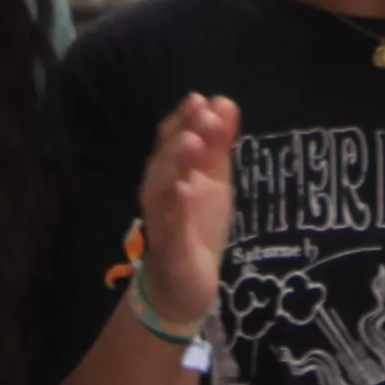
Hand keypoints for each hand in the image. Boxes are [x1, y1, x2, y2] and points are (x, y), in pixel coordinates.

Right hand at [134, 93, 238, 320]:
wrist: (185, 284)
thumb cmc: (197, 225)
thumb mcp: (214, 180)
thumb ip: (219, 144)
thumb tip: (225, 102)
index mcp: (171, 171)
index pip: (172, 137)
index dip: (186, 117)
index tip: (207, 100)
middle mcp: (159, 189)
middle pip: (165, 156)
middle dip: (183, 132)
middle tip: (203, 113)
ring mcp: (161, 217)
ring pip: (161, 186)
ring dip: (175, 162)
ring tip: (191, 142)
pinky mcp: (168, 246)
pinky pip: (167, 224)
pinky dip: (173, 205)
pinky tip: (183, 190)